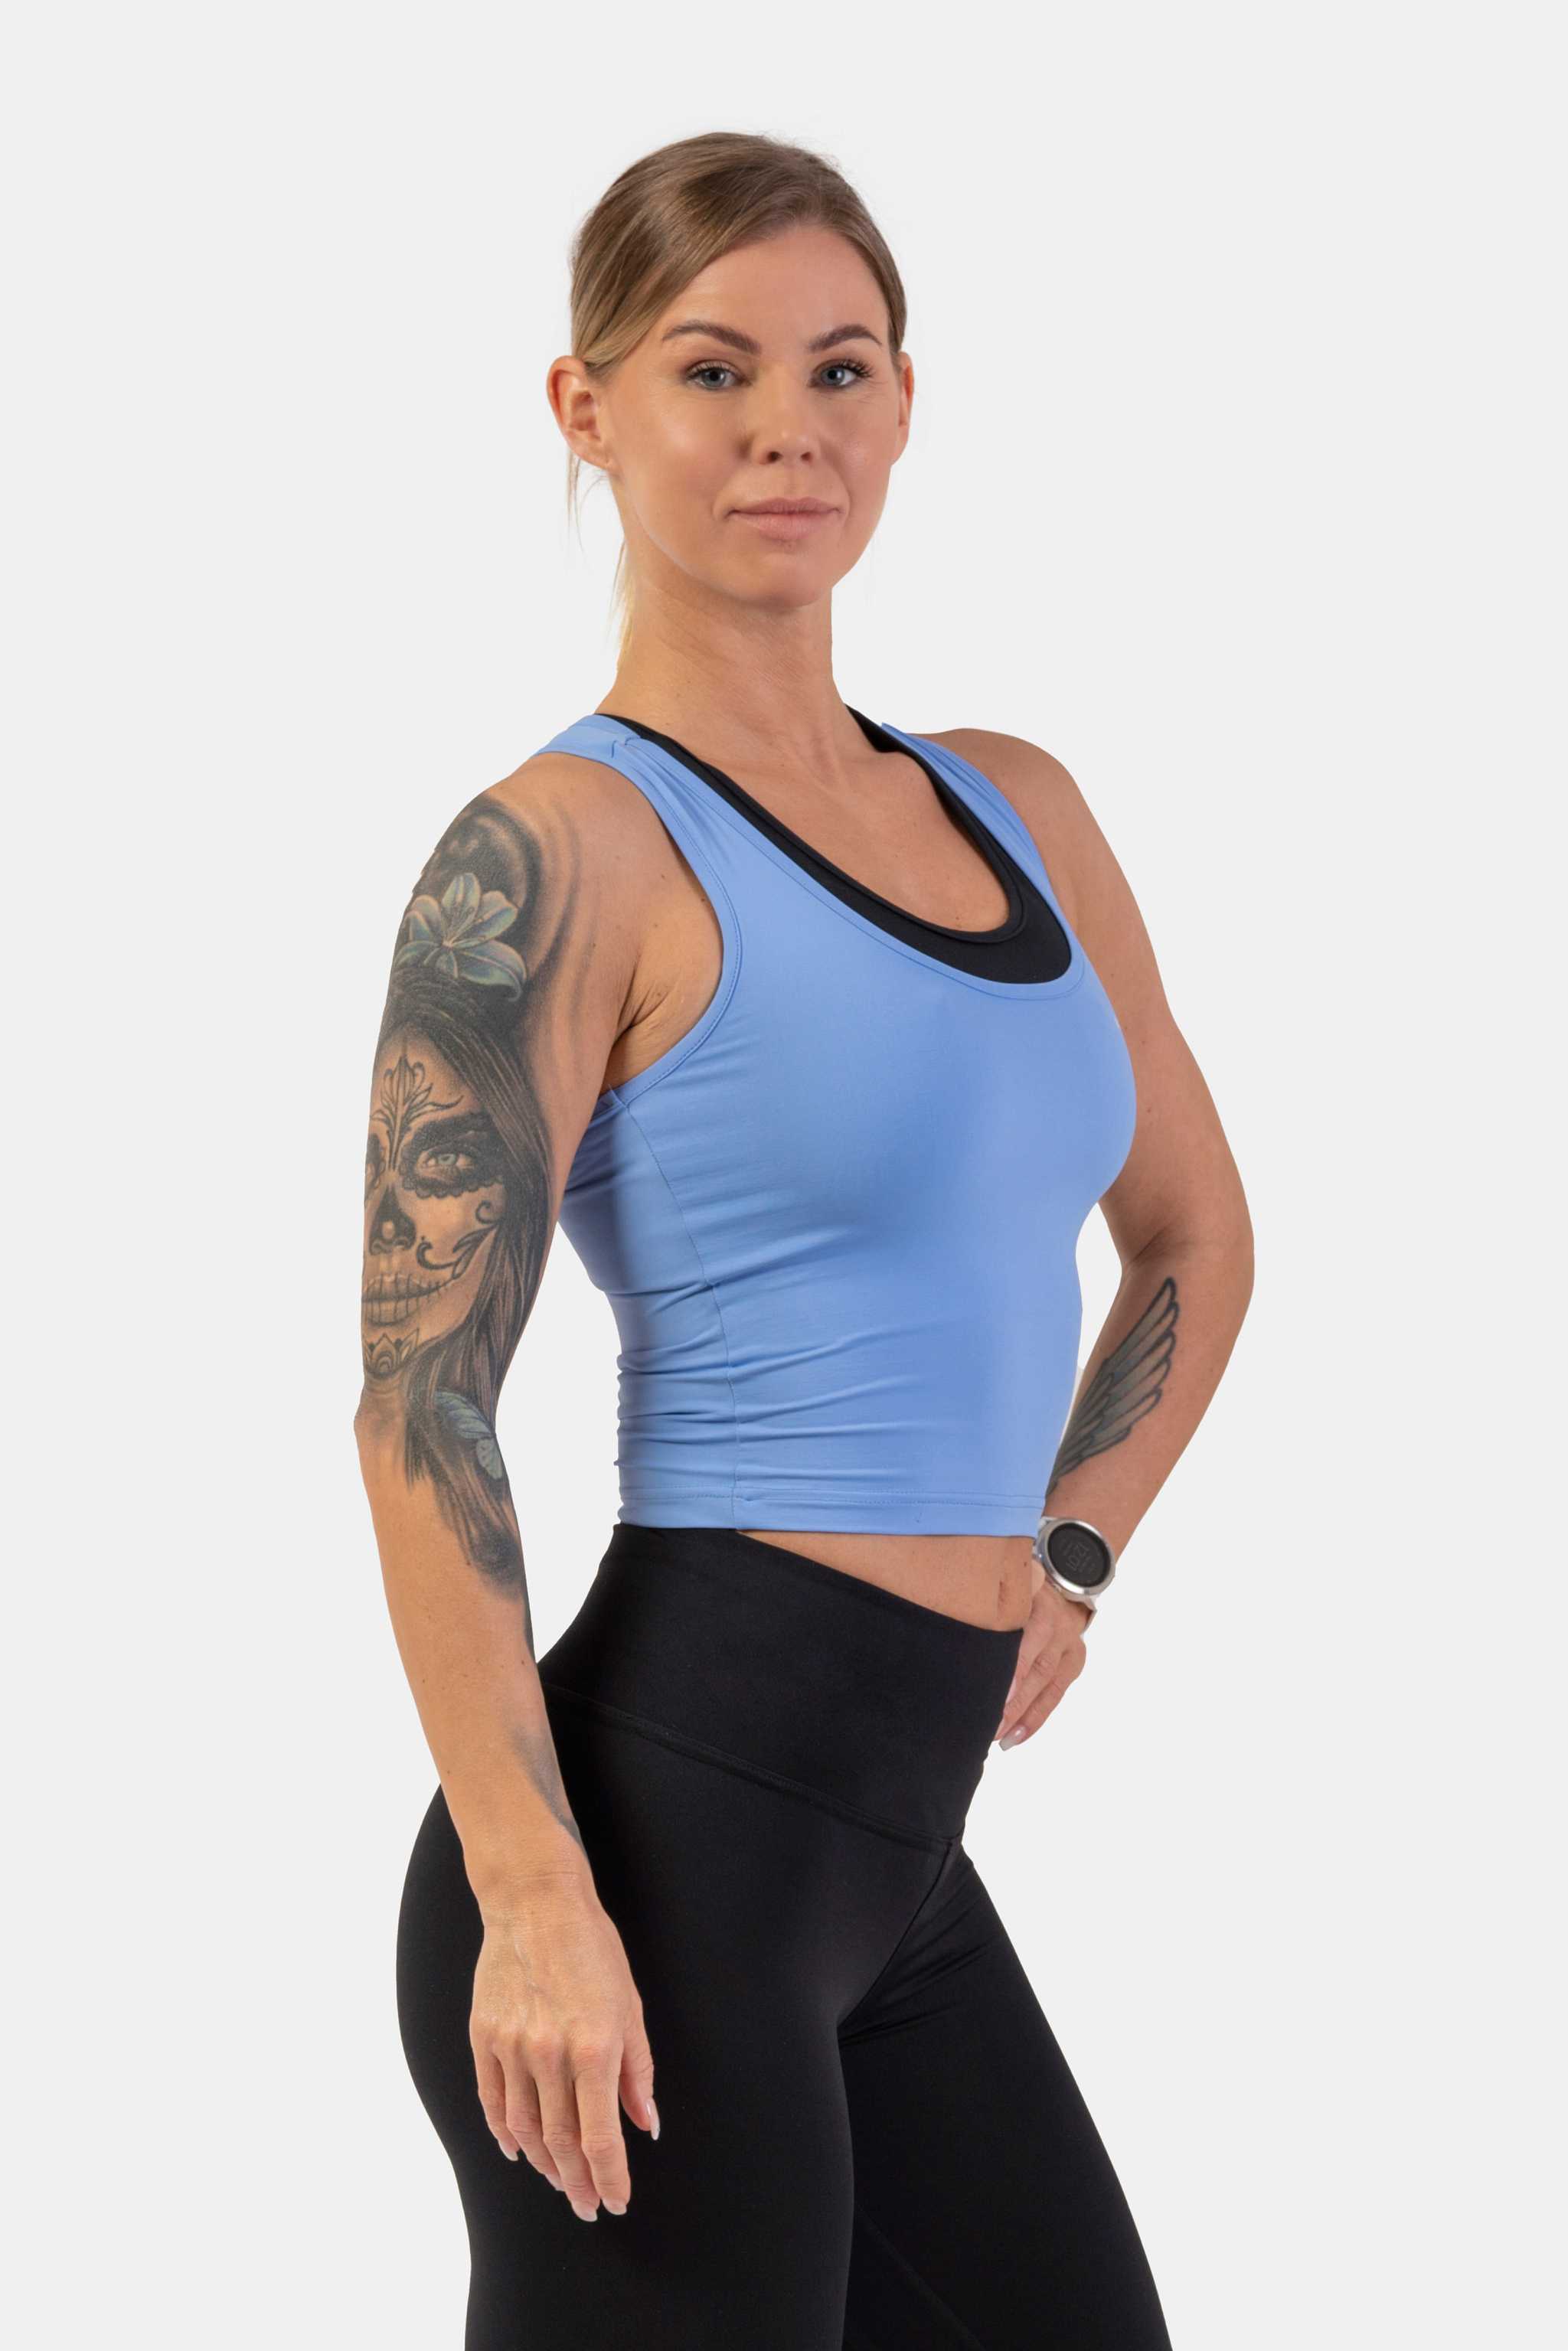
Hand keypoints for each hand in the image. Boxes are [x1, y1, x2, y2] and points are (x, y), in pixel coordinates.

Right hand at [470, 1876, 658, 2221]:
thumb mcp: (631, 2005)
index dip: (610, 2176)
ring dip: (543, 2163)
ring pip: (525, 2128)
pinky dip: (505, 2132)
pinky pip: (492, 2100)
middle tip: (586, 2204)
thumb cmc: (592, 1948)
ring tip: (558, 2181)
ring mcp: (512, 2047)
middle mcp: (550, 2054)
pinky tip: (517, 2150)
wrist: (535, 1902)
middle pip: (561, 2141)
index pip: (602, 2136)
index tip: (616, 2200)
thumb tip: (646, 2124)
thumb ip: (638, 2071)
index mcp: (595, 2047)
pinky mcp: (484, 2037)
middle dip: (577, 2181)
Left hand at [995, 1568, 1091, 1749]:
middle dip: (1011, 1699)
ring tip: (998, 1737)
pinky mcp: (1074, 1661)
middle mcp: (1055, 1621)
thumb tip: (943, 1624)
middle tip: (986, 1723)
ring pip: (1046, 1684)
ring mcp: (1068, 1643)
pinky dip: (1036, 1718)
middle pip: (1035, 1666)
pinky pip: (1056, 1694)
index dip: (1010, 1665)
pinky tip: (1016, 1736)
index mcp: (1035, 1600)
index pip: (1022, 1634)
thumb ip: (983, 1604)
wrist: (1061, 1586)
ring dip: (1022, 1714)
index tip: (989, 1689)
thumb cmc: (1017, 1591)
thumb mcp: (1002, 1588)